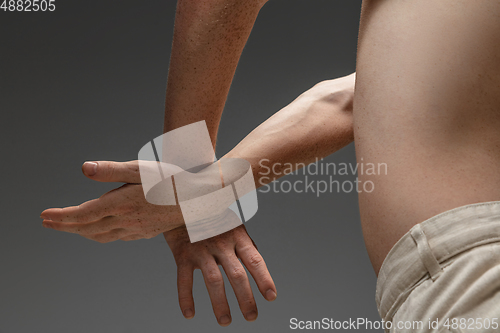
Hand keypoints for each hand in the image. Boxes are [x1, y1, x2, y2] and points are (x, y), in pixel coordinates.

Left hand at [40, 161, 183, 242]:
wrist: (200, 198)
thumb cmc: (173, 179)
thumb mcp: (141, 169)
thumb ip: (111, 170)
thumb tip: (83, 169)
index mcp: (122, 204)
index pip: (83, 215)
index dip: (61, 217)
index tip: (43, 216)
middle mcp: (127, 221)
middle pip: (87, 228)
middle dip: (65, 226)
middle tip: (47, 222)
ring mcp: (137, 229)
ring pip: (101, 236)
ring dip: (82, 232)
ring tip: (69, 227)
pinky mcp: (147, 232)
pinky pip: (116, 238)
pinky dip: (100, 235)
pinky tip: (101, 230)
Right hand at [164, 224, 276, 325]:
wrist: (183, 199)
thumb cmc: (212, 214)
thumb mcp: (233, 224)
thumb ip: (244, 243)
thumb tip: (257, 261)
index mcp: (237, 236)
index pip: (255, 260)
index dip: (264, 279)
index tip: (271, 297)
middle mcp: (222, 243)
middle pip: (237, 275)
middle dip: (246, 299)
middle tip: (252, 317)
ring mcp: (202, 248)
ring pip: (214, 281)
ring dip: (220, 304)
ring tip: (226, 321)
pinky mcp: (183, 253)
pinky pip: (184, 280)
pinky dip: (186, 298)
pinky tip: (190, 314)